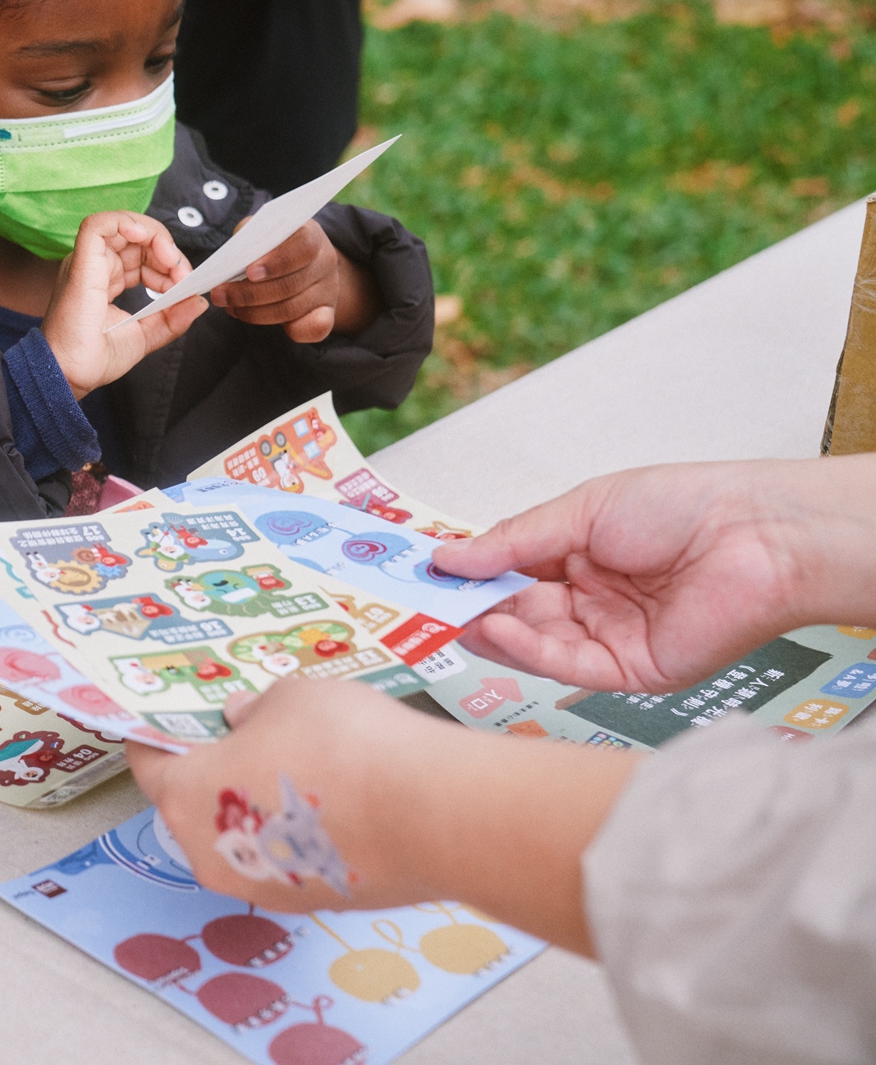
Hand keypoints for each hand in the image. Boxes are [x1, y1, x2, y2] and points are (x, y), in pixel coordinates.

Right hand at [41, 211, 208, 398]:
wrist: (69, 375)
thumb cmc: (94, 359)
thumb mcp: (145, 335)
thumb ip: (172, 318)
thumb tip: (197, 301)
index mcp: (105, 279)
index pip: (141, 255)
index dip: (167, 263)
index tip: (183, 285)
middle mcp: (95, 266)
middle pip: (136, 238)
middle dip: (167, 250)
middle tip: (182, 275)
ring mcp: (87, 262)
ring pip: (122, 225)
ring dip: (155, 236)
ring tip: (171, 262)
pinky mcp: (81, 262)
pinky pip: (99, 225)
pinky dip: (126, 223)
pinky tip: (146, 237)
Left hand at [127, 681, 442, 913]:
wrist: (431, 814)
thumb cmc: (343, 744)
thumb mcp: (289, 698)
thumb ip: (254, 711)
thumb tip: (241, 721)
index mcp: (186, 799)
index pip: (149, 767)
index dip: (158, 738)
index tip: (168, 723)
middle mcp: (213, 855)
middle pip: (194, 808)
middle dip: (214, 775)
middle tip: (246, 738)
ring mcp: (263, 888)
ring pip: (244, 839)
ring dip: (259, 808)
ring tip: (301, 769)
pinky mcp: (314, 903)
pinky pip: (289, 861)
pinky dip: (299, 836)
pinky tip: (336, 804)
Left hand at [209, 219, 376, 342]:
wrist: (306, 265)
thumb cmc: (275, 246)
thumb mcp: (263, 232)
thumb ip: (250, 236)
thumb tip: (233, 254)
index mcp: (312, 235)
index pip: (303, 246)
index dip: (277, 261)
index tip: (249, 273)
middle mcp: (325, 262)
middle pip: (290, 284)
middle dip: (249, 294)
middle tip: (220, 296)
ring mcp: (328, 290)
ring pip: (292, 309)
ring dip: (255, 312)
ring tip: (230, 307)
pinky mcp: (326, 314)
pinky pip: (315, 329)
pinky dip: (291, 331)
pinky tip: (262, 321)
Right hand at [435, 457, 875, 692]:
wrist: (755, 534)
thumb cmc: (682, 506)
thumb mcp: (579, 510)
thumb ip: (512, 542)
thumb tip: (448, 557)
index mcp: (578, 558)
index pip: (508, 574)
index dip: (467, 576)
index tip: (423, 574)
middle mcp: (590, 602)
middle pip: (514, 613)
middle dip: (469, 608)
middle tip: (422, 603)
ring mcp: (608, 639)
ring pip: (533, 645)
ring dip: (492, 630)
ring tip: (455, 615)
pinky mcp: (630, 672)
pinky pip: (567, 668)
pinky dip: (528, 652)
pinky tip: (499, 628)